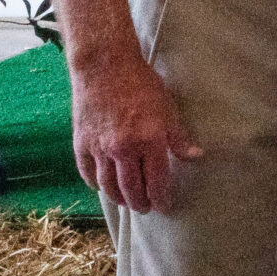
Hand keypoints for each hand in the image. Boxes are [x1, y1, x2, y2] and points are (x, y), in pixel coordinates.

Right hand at [70, 51, 201, 213]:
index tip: (164, 207)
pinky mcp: (81, 144)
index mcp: (149, 140)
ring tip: (127, 203)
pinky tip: (102, 186)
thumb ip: (179, 136)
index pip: (157, 179)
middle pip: (131, 188)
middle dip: (140, 202)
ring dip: (118, 198)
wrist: (104, 67)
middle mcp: (124, 149)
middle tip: (145, 208)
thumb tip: (195, 155)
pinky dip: (95, 183)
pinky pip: (88, 172)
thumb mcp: (168, 107)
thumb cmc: (142, 84)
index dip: (161, 196)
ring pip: (108, 185)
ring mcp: (100, 148)